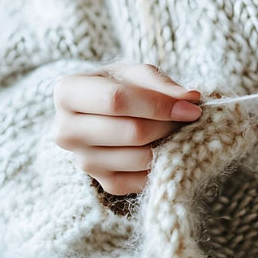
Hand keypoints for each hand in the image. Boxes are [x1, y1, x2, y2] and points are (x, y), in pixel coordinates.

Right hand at [52, 63, 201, 195]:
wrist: (106, 114)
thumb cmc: (121, 86)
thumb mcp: (136, 74)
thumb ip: (162, 84)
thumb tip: (190, 98)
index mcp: (67, 93)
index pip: (116, 101)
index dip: (157, 104)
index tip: (191, 107)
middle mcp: (65, 130)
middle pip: (131, 132)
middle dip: (168, 125)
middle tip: (188, 118)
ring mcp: (82, 161)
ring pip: (139, 158)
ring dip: (168, 144)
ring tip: (178, 130)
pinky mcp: (102, 183)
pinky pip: (141, 179)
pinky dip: (162, 164)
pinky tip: (167, 148)